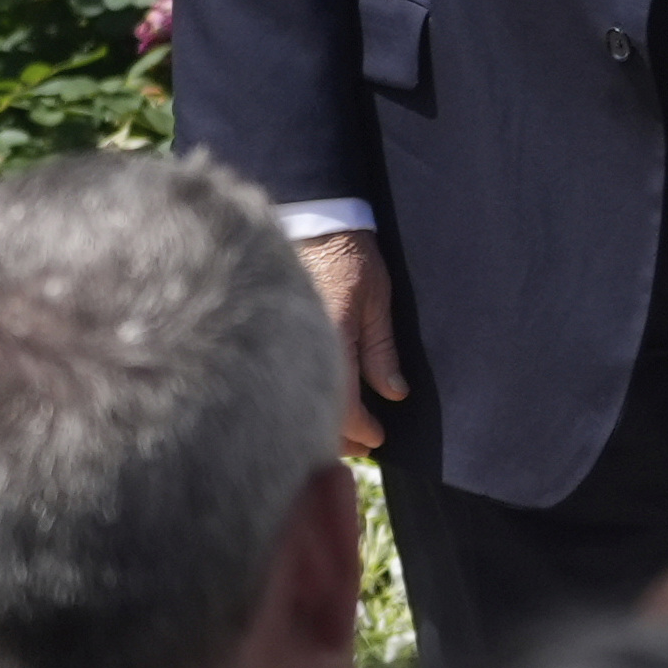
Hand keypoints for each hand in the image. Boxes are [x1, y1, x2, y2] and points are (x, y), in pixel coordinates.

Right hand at [299, 230, 402, 453]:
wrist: (314, 222)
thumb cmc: (351, 255)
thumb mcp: (378, 300)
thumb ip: (382, 350)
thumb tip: (394, 394)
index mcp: (331, 339)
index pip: (342, 404)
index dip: (361, 429)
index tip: (378, 439)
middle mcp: (300, 346)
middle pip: (313, 410)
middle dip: (338, 434)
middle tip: (365, 444)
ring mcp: (282, 341)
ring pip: (295, 399)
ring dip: (319, 418)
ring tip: (345, 431)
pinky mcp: (273, 335)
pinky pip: (286, 377)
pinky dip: (303, 395)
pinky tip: (318, 401)